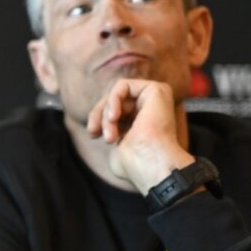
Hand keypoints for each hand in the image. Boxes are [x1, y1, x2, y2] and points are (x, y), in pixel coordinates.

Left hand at [86, 78, 193, 193]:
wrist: (149, 165)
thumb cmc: (134, 163)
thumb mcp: (115, 143)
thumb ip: (110, 130)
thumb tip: (98, 126)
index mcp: (145, 121)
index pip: (114, 109)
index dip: (99, 119)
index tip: (93, 135)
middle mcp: (152, 108)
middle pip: (113, 100)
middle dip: (98, 115)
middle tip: (94, 133)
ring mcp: (156, 98)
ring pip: (116, 94)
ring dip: (106, 114)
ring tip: (110, 134)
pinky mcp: (157, 89)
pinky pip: (123, 85)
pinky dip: (112, 100)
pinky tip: (113, 117)